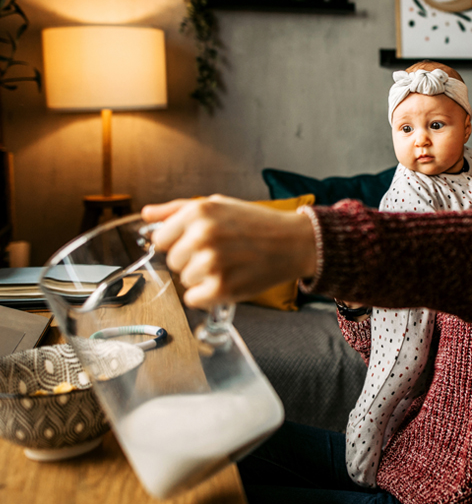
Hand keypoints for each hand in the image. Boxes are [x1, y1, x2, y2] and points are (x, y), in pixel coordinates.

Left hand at [141, 195, 316, 308]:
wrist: (294, 242)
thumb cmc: (256, 224)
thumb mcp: (218, 205)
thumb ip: (177, 209)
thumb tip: (146, 213)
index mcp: (198, 212)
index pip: (161, 239)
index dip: (179, 243)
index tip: (199, 244)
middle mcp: (202, 235)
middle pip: (173, 261)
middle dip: (192, 260)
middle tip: (221, 254)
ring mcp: (212, 263)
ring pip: (185, 280)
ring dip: (203, 278)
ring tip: (229, 265)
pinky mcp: (222, 288)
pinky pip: (194, 299)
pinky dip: (209, 295)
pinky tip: (229, 280)